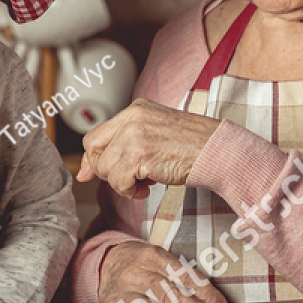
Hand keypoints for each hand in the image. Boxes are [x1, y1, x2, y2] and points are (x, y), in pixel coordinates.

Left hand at [77, 99, 219, 197]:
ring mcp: (135, 134)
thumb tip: (83, 174)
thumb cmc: (193, 147)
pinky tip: (147, 189)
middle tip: (126, 179)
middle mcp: (131, 118)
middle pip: (92, 148)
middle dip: (103, 170)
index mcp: (135, 109)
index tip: (93, 174)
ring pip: (105, 168)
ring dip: (121, 183)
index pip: (96, 135)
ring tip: (144, 183)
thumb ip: (122, 147)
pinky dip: (129, 192)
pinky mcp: (140, 153)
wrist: (219, 151)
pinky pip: (118, 181)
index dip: (93, 158)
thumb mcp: (154, 137)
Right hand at [97, 241, 225, 302]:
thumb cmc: (139, 262)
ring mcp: (122, 292)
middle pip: (170, 294)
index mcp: (150, 256)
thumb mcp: (158, 257)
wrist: (106, 262)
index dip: (204, 291)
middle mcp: (135, 273)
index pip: (182, 274)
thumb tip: (211, 297)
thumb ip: (180, 273)